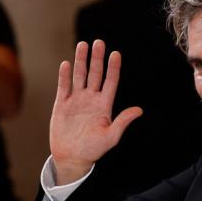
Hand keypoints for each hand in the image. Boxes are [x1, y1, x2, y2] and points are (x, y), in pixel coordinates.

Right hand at [49, 40, 142, 180]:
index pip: (111, 82)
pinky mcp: (62, 104)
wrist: (72, 158)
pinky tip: (66, 64)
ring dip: (81, 61)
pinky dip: (64, 76)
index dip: (113, 68)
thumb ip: (122, 122)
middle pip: (95, 74)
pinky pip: (64, 87)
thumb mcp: (111, 136)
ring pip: (80, 76)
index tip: (116, 54)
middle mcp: (91, 99)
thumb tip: (139, 110)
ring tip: (83, 45)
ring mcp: (76, 100)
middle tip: (99, 42)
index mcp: (104, 105)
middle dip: (97, 59)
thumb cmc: (93, 149)